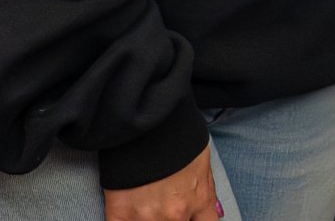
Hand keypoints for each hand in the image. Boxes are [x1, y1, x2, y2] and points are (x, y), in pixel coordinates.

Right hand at [103, 144, 221, 220]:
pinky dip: (128, 219)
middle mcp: (175, 215)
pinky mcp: (119, 214)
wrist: (147, 122)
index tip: (190, 215)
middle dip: (173, 216)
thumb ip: (207, 191)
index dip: (196, 220)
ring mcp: (146, 217)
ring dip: (149, 217)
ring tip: (147, 198)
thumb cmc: (177, 136)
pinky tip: (130, 206)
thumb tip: (215, 211)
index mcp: (198, 201)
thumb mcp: (203, 162)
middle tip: (164, 198)